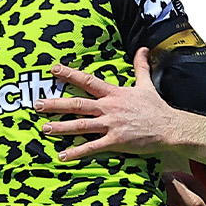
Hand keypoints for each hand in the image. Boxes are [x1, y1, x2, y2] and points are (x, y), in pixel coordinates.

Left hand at [38, 49, 178, 161]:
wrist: (170, 127)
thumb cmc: (156, 107)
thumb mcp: (146, 84)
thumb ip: (140, 67)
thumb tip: (143, 49)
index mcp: (113, 94)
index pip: (87, 81)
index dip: (69, 74)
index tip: (53, 69)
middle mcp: (109, 108)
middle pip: (77, 104)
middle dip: (56, 104)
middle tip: (36, 104)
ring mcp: (111, 125)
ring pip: (81, 125)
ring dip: (61, 127)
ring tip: (44, 128)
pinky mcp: (115, 141)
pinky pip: (92, 147)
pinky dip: (77, 152)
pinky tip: (63, 156)